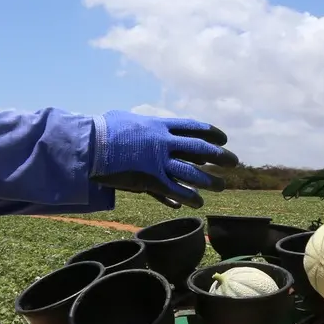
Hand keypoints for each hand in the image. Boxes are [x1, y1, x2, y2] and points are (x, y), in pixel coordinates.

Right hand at [90, 111, 237, 208]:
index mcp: (159, 125)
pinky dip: (188, 197)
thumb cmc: (103, 130)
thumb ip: (144, 126)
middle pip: (199, 149)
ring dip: (208, 180)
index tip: (223, 138)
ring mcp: (157, 162)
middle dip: (219, 156)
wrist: (89, 145)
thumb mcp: (128, 120)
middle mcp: (163, 142)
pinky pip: (174, 191)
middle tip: (233, 162)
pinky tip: (198, 203)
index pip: (192, 127)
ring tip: (221, 186)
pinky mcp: (149, 180)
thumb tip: (149, 125)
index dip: (210, 133)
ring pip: (191, 173)